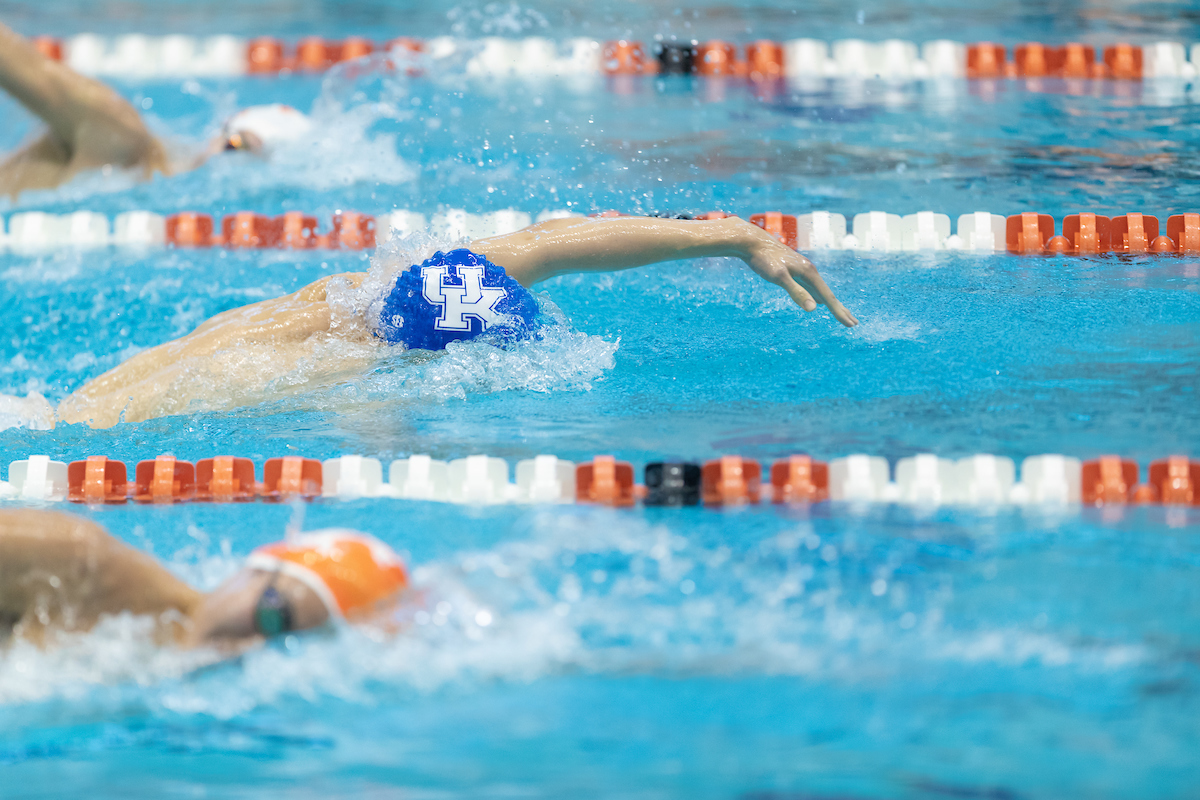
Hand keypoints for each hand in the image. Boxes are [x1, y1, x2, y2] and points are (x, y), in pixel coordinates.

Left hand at [739, 222, 857, 327]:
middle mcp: (809, 271)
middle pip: (828, 294)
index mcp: (809, 273)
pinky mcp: (794, 271)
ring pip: (820, 290)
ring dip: (831, 303)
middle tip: (853, 323)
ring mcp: (802, 270)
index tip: (851, 325)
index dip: (839, 312)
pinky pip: (811, 287)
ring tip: (840, 313)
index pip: (828, 298)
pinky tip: (817, 300)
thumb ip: (796, 292)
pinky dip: (819, 296)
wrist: (752, 242)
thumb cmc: (764, 260)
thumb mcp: (779, 277)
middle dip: (840, 309)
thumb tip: (814, 309)